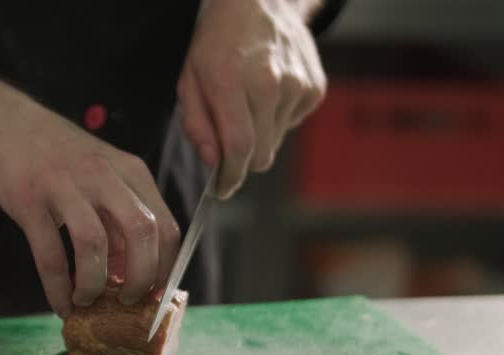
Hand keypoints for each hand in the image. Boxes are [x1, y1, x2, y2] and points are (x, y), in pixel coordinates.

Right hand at [0, 90, 180, 316]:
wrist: (5, 124)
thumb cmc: (59, 156)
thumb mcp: (104, 173)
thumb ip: (121, 216)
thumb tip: (131, 273)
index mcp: (130, 171)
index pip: (166, 226)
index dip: (164, 268)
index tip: (153, 293)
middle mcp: (104, 176)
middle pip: (141, 233)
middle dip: (139, 279)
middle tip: (126, 302)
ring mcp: (66, 187)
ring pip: (94, 245)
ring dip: (94, 285)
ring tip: (87, 300)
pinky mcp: (30, 201)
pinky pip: (50, 255)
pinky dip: (57, 288)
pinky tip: (60, 303)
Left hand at [178, 0, 326, 198]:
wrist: (260, 2)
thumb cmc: (218, 43)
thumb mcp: (190, 79)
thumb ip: (198, 125)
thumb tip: (213, 161)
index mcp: (230, 81)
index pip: (238, 148)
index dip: (230, 177)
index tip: (222, 188)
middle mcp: (268, 83)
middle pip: (261, 154)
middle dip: (243, 161)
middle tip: (230, 147)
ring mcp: (297, 84)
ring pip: (276, 142)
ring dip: (260, 136)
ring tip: (248, 105)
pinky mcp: (314, 87)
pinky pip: (292, 124)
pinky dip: (278, 120)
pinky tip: (268, 95)